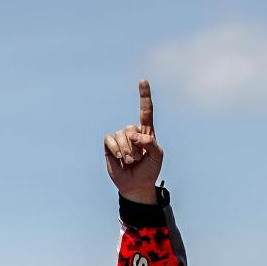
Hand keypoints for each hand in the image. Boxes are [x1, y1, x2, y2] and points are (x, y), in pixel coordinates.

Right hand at [103, 78, 162, 201]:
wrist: (136, 185)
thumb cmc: (149, 169)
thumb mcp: (157, 155)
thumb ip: (150, 142)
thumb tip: (134, 134)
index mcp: (146, 132)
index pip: (145, 110)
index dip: (144, 95)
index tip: (142, 80)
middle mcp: (132, 132)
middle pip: (131, 128)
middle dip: (135, 146)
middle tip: (138, 159)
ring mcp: (120, 138)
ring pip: (120, 134)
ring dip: (126, 150)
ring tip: (130, 161)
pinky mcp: (109, 146)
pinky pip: (109, 139)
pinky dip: (115, 149)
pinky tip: (120, 158)